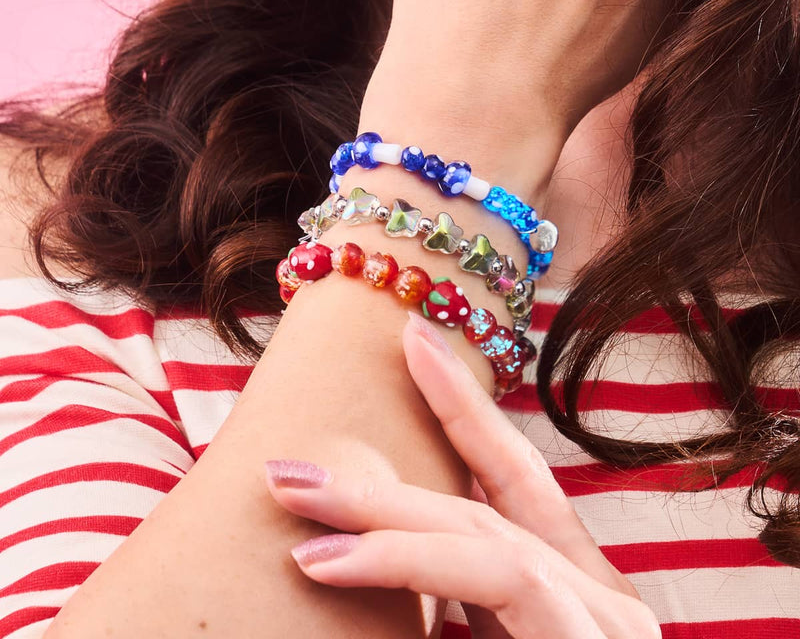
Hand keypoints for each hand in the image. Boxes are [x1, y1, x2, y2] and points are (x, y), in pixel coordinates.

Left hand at [265, 314, 660, 637]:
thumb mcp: (479, 638)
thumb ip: (446, 606)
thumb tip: (351, 560)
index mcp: (573, 589)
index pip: (511, 477)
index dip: (464, 405)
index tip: (413, 344)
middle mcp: (601, 599)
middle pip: (484, 508)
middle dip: (385, 481)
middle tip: (292, 461)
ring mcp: (608, 629)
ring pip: (487, 545)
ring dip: (385, 524)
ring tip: (296, 518)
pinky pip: (498, 587)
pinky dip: (410, 569)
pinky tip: (334, 567)